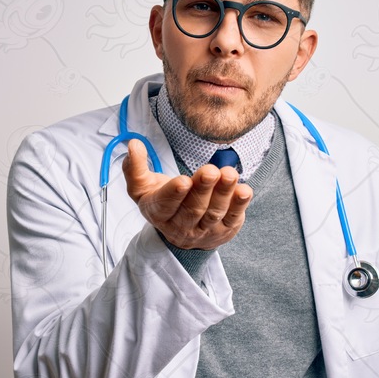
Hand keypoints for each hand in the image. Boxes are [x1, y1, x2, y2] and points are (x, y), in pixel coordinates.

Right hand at [122, 139, 252, 249]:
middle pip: (193, 209)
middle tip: (210, 171)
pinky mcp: (224, 231)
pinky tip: (244, 190)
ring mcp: (204, 231)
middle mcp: (181, 226)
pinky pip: (233, 218)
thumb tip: (133, 144)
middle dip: (203, 189)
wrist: (182, 233)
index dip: (174, 194)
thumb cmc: (162, 200)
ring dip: (224, 194)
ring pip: (214, 213)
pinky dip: (240, 205)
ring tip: (229, 174)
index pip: (165, 205)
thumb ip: (135, 167)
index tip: (183, 181)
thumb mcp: (142, 187)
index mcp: (159, 213)